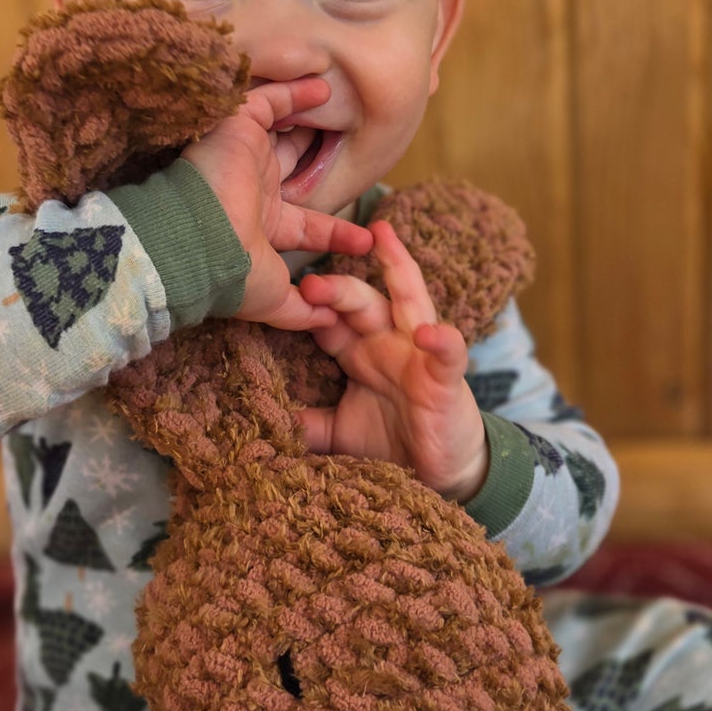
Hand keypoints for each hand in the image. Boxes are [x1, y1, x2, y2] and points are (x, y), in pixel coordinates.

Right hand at [178, 77, 372, 330]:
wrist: (199, 242)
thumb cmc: (231, 273)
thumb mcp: (273, 301)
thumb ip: (300, 312)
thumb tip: (329, 324)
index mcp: (262, 230)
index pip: (305, 228)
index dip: (334, 233)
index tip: (364, 241)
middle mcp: (254, 193)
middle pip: (293, 171)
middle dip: (317, 164)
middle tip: (351, 152)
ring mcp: (246, 159)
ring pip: (281, 133)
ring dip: (308, 121)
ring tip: (338, 106)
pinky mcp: (239, 129)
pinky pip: (270, 100)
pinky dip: (295, 92)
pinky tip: (324, 85)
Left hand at [295, 220, 489, 500]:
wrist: (443, 472)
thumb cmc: (393, 443)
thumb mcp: (339, 432)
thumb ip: (306, 422)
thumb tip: (262, 420)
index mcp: (360, 352)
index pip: (329, 318)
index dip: (306, 307)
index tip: (275, 295)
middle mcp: (388, 343)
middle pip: (360, 301)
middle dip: (336, 286)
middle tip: (307, 281)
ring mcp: (420, 354)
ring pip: (410, 300)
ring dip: (397, 268)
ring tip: (383, 238)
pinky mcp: (447, 378)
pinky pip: (449, 352)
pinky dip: (442, 340)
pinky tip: (429, 333)